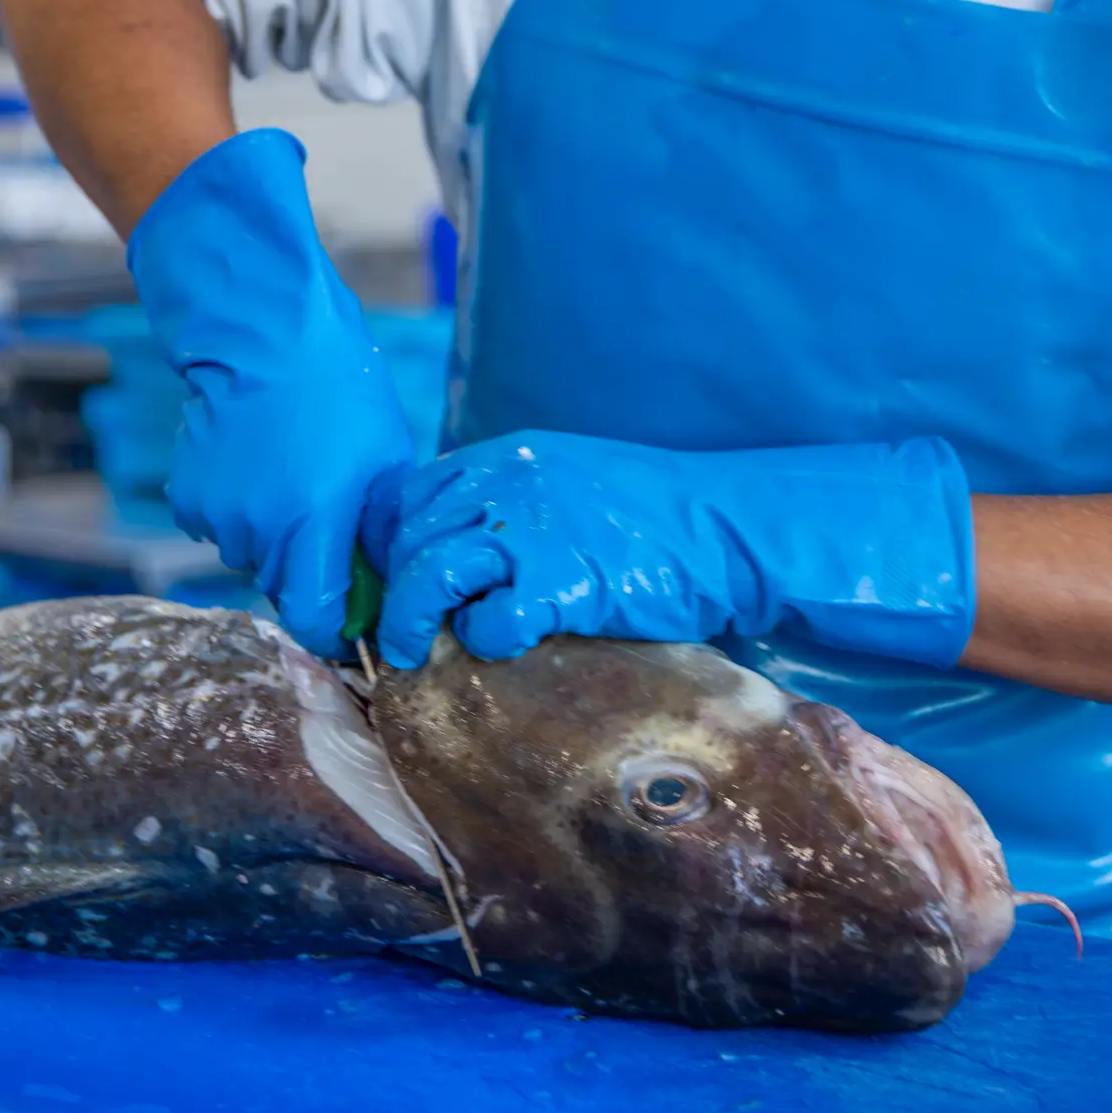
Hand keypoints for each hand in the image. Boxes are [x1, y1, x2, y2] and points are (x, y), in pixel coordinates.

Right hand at [128, 130, 417, 654]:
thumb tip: (387, 587)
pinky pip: (219, 527)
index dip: (336, 629)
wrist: (267, 335)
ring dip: (273, 536)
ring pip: (251, 555)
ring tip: (291, 474)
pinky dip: (238, 511)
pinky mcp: (188, 497)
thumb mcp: (386, 462)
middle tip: (330, 517)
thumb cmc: (341, 391)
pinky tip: (255, 465)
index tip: (352, 617)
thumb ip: (383, 534)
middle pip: (284, 587)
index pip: (314, 620)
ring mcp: (216, 514)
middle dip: (310, 570)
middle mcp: (258, 530)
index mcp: (312, 525)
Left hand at [360, 429, 973, 671]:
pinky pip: (493, 616)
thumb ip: (509, 503)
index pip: (409, 494)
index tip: (381, 585)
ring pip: (429, 571)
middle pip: (409, 536)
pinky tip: (500, 646)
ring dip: (409, 620)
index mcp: (508, 457)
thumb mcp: (568, 483)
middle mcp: (511, 481)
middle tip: (390, 636)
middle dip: (388, 590)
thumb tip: (451, 550)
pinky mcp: (568, 580)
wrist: (729, 529)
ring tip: (411, 655)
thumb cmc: (651, 518)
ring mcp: (536, 528)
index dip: (384, 545)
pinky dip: (482, 637)